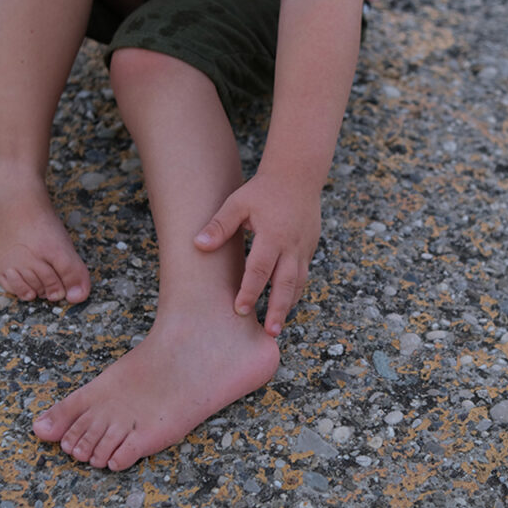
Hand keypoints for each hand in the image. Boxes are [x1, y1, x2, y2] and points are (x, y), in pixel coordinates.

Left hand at [194, 172, 321, 336]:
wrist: (297, 176)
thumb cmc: (263, 190)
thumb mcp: (238, 203)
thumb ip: (219, 225)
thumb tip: (198, 244)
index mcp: (272, 235)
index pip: (259, 269)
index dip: (249, 291)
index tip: (240, 310)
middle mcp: (291, 245)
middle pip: (285, 283)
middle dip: (278, 309)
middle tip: (271, 332)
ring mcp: (303, 248)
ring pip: (298, 282)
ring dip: (288, 305)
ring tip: (278, 326)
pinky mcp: (310, 248)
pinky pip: (303, 275)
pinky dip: (295, 292)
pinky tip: (286, 304)